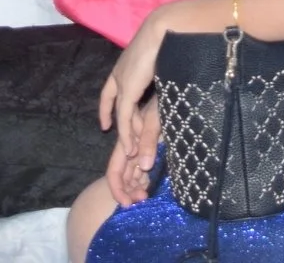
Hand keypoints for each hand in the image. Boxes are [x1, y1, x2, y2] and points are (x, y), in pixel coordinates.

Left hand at [99, 9, 171, 165]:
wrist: (165, 28)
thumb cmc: (169, 40)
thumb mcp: (162, 61)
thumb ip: (160, 73)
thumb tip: (168, 77)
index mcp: (125, 64)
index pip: (110, 91)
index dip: (107, 108)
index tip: (107, 124)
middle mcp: (120, 73)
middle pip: (115, 104)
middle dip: (122, 126)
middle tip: (127, 145)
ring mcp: (122, 81)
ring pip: (121, 114)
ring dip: (127, 133)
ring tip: (132, 151)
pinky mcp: (127, 90)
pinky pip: (124, 117)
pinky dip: (126, 133)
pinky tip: (130, 145)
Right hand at [104, 93, 161, 207]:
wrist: (169, 80)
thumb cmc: (160, 95)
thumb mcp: (156, 117)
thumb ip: (148, 140)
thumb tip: (144, 167)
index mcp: (125, 140)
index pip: (114, 171)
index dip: (118, 189)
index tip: (128, 204)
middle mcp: (130, 143)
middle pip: (123, 173)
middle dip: (129, 190)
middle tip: (142, 201)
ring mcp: (140, 142)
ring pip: (134, 169)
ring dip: (138, 184)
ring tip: (147, 195)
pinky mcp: (153, 139)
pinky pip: (144, 162)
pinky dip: (146, 174)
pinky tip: (152, 182)